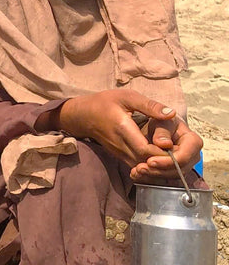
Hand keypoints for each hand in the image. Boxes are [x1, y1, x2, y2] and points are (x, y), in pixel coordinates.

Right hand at [43, 89, 200, 172]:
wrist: (82, 116)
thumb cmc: (104, 103)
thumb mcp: (127, 97)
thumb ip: (149, 105)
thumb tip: (171, 113)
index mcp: (123, 129)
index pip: (146, 150)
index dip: (163, 153)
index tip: (178, 147)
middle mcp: (121, 145)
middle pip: (147, 162)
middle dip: (166, 162)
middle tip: (183, 153)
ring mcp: (119, 153)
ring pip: (143, 166)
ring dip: (160, 165)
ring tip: (176, 156)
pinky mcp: (120, 156)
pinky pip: (138, 165)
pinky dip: (151, 164)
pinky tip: (162, 157)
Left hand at [129, 114, 202, 182]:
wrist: (162, 126)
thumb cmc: (163, 121)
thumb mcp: (161, 121)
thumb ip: (162, 131)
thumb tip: (163, 143)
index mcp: (193, 142)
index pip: (183, 157)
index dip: (167, 162)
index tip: (150, 161)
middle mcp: (192, 156)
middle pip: (178, 170)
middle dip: (158, 171)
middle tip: (140, 168)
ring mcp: (184, 165)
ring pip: (170, 176)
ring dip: (153, 175)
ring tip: (136, 171)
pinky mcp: (174, 170)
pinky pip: (164, 177)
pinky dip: (149, 177)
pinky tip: (136, 174)